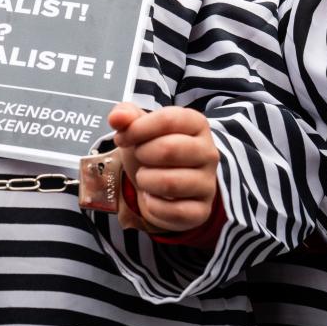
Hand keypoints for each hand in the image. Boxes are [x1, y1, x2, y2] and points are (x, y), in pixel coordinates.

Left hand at [108, 103, 218, 232]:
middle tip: (139, 158)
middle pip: (170, 149)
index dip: (137, 129)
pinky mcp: (201, 210)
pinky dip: (153, 206)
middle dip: (143, 155)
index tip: (123, 138)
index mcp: (196, 125)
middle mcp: (209, 153)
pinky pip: (174, 211)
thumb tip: (117, 117)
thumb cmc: (152, 150)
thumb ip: (126, 114)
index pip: (168, 119)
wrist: (160, 185)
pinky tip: (151, 198)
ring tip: (145, 178)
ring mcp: (208, 183)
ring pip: (170, 183)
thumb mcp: (138, 127)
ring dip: (146, 181)